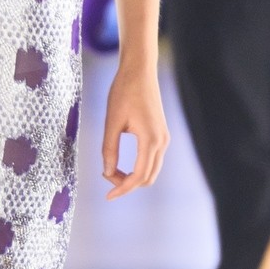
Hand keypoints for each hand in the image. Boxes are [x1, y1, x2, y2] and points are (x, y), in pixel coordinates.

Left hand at [101, 62, 168, 198]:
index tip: (107, 197)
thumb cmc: (123, 92)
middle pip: (148, 178)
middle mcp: (161, 142)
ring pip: (151, 171)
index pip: (138, 176)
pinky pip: (152, 160)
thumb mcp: (111, 122)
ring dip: (133, 177)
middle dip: (127, 184)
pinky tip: (122, 164)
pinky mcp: (161, 134)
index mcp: (150, 140)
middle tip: (106, 177)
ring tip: (111, 171)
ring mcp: (164, 138)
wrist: (139, 71)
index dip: (122, 189)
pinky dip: (139, 168)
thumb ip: (109, 149)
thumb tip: (107, 173)